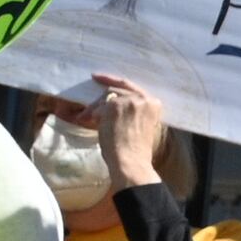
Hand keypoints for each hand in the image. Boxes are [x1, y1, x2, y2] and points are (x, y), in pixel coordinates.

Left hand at [88, 73, 168, 190]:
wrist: (131, 162)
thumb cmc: (136, 150)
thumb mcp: (142, 125)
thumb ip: (134, 111)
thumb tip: (112, 102)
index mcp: (154, 104)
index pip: (134, 88)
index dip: (118, 82)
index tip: (105, 78)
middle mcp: (143, 99)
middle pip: (120, 88)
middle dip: (105, 88)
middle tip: (95, 78)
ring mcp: (129, 101)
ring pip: (108, 95)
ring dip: (96, 107)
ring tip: (86, 117)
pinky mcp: (114, 106)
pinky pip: (99, 105)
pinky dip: (92, 113)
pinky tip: (87, 120)